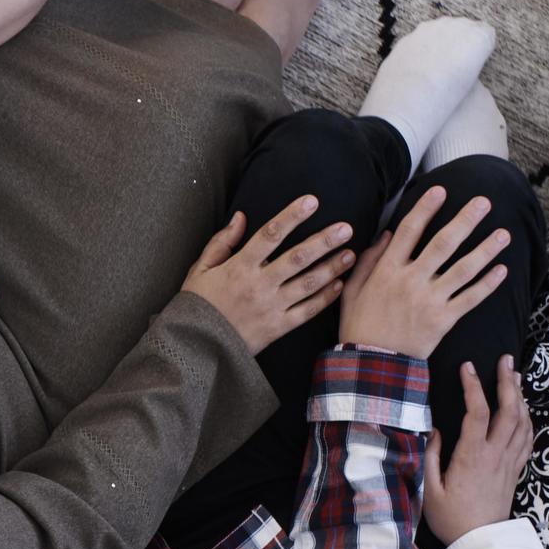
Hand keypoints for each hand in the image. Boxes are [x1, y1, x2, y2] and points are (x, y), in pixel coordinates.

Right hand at [180, 198, 354, 353]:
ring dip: (332, 268)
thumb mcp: (201, 269)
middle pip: (297, 258)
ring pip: (308, 284)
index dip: (292, 216)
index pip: (270, 235)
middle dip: (324, 241)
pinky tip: (339, 284)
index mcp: (239, 267)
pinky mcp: (278, 327)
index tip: (311, 201)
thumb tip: (240, 217)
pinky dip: (325, 298)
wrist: (197, 346)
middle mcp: (259, 285)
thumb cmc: (197, 304)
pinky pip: (307, 311)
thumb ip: (222, 242)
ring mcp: (271, 307)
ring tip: (351, 254)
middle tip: (346, 228)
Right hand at [337, 185, 512, 358]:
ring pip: (463, 269)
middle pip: (443, 243)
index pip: (409, 231)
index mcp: (387, 271)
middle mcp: (411, 281)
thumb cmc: (359, 326)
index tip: (440, 190)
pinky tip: (502, 270)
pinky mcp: (444, 320)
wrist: (371, 366)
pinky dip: (488, 284)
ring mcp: (430, 300)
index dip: (425, 208)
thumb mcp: (352, 290)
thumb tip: (387, 233)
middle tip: (484, 202)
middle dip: (465, 220)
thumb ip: (369, 260)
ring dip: (486, 249)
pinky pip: (471, 299)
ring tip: (504, 233)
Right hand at [424, 357, 532, 542]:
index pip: (478, 412)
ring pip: (522, 422)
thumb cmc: (451, 519)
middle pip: (509, 411)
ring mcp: (509, 463)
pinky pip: (528, 439)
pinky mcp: (515, 471)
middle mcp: (496, 455)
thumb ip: (431, 456)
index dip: (474, 386)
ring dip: (520, 397)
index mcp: (473, 456)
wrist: (479, 544)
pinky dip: (528, 420)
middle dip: (508, 382)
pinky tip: (524, 410)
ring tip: (515, 377)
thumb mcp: (429, 489)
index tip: (467, 367)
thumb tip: (435, 429)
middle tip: (505, 360)